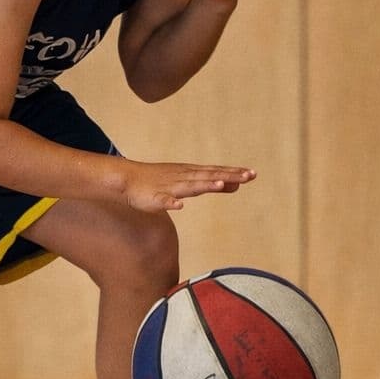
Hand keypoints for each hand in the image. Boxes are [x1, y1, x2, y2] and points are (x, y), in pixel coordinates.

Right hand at [123, 160, 255, 212]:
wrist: (127, 179)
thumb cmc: (159, 181)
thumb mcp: (189, 181)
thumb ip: (211, 184)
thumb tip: (236, 185)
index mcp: (192, 174)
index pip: (216, 172)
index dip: (234, 173)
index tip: (252, 174)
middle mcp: (183, 177)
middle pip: (209, 176)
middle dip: (228, 176)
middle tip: (248, 176)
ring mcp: (169, 187)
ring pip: (190, 186)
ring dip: (205, 184)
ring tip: (221, 184)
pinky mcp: (155, 197)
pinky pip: (164, 200)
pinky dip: (172, 202)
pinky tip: (179, 205)